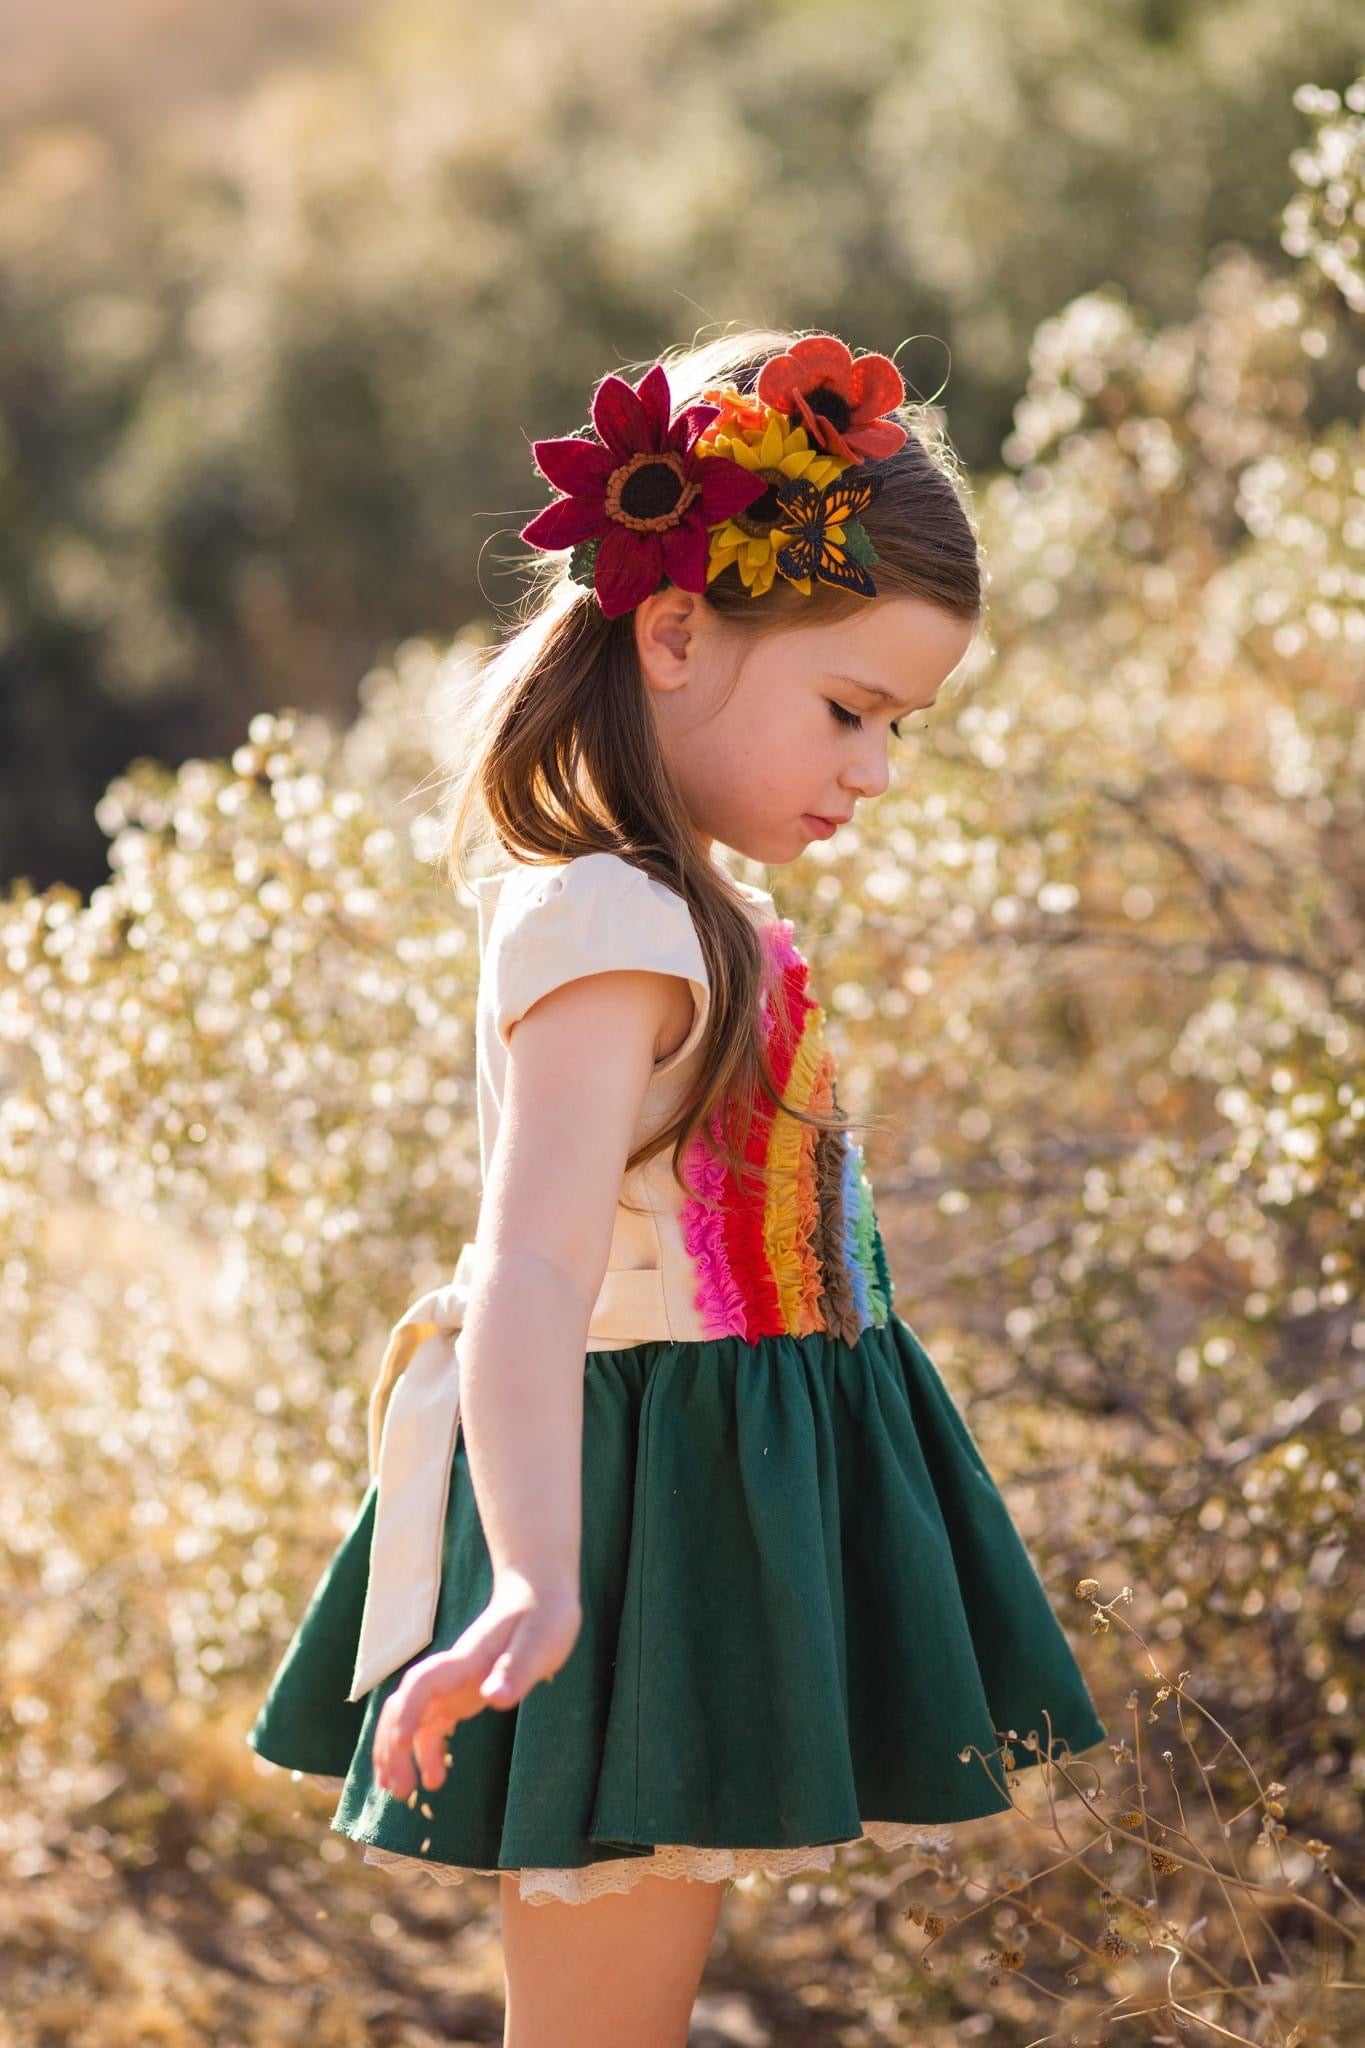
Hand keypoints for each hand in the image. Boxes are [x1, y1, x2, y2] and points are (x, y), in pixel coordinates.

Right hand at [371, 1571, 581, 1800]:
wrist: (539, 1595)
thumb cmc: (544, 1616)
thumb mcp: (543, 1643)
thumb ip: (518, 1669)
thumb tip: (494, 1698)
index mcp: (467, 1660)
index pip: (423, 1684)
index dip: (406, 1712)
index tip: (400, 1744)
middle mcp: (451, 1673)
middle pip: (404, 1705)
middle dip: (392, 1745)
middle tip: (399, 1790)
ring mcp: (453, 1684)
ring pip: (410, 1718)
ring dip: (399, 1753)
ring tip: (401, 1793)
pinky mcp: (461, 1694)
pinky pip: (431, 1724)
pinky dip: (425, 1751)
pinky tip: (434, 1778)